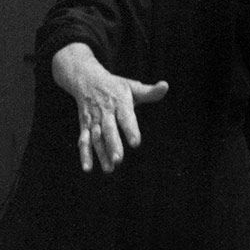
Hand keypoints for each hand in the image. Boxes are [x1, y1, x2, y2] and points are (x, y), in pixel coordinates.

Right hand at [51, 43, 168, 172]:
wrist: (87, 80)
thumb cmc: (116, 87)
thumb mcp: (133, 87)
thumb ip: (150, 92)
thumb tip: (166, 86)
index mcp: (119, 102)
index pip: (125, 117)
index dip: (130, 130)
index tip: (135, 143)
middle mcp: (105, 112)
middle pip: (109, 130)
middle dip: (113, 145)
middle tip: (119, 160)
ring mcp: (94, 120)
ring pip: (96, 138)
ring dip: (101, 154)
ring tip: (109, 169)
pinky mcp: (85, 126)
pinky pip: (84, 141)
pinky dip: (85, 154)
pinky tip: (88, 168)